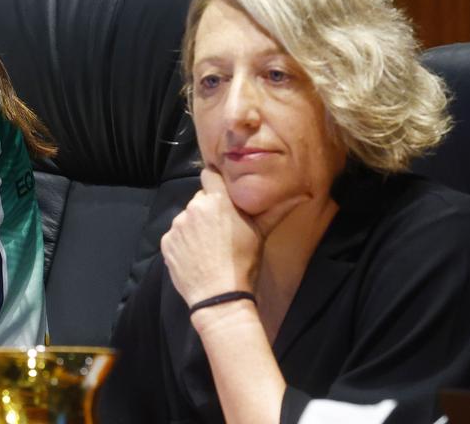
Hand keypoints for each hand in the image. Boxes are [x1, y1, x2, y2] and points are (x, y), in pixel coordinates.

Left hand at [161, 166, 262, 305]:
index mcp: (216, 200)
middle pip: (200, 199)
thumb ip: (276, 210)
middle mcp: (193, 207)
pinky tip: (197, 257)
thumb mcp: (261, 234)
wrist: (219, 295)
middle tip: (222, 228)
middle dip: (210, 209)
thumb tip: (303, 194)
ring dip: (196, 226)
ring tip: (210, 246)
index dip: (216, 183)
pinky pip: (176, 236)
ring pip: (187, 218)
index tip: (222, 193)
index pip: (209, 175)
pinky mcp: (166, 242)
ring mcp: (177, 225)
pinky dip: (184, 243)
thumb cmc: (244, 262)